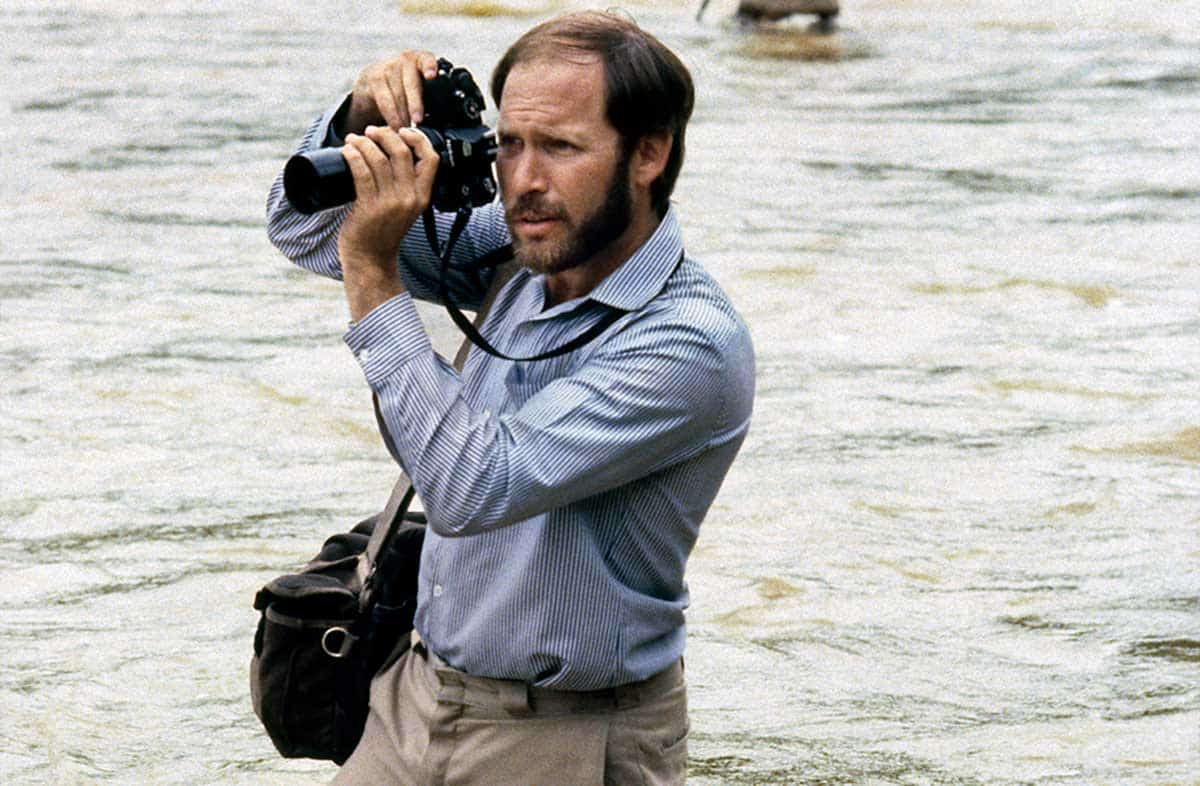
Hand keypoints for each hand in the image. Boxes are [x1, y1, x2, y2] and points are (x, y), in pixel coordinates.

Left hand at [337, 126, 438, 320]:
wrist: (371, 260)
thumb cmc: (382, 232)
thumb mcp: (404, 208)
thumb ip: (405, 186)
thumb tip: (390, 152)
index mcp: (422, 197)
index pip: (431, 158)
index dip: (417, 138)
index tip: (401, 131)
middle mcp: (410, 198)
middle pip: (402, 152)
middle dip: (384, 135)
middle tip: (370, 132)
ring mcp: (391, 204)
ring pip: (380, 160)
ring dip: (364, 143)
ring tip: (352, 140)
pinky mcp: (371, 208)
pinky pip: (362, 173)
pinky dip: (353, 157)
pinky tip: (347, 151)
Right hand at [345, 51, 439, 132]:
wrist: (372, 86)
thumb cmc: (404, 89)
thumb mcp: (419, 88)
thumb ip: (430, 96)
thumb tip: (444, 119)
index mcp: (421, 61)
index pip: (426, 59)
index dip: (429, 66)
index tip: (431, 76)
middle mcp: (405, 61)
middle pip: (412, 84)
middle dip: (415, 104)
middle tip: (418, 121)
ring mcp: (389, 68)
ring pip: (398, 96)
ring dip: (403, 116)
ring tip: (407, 130)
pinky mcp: (375, 79)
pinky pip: (385, 101)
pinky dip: (391, 116)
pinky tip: (395, 126)